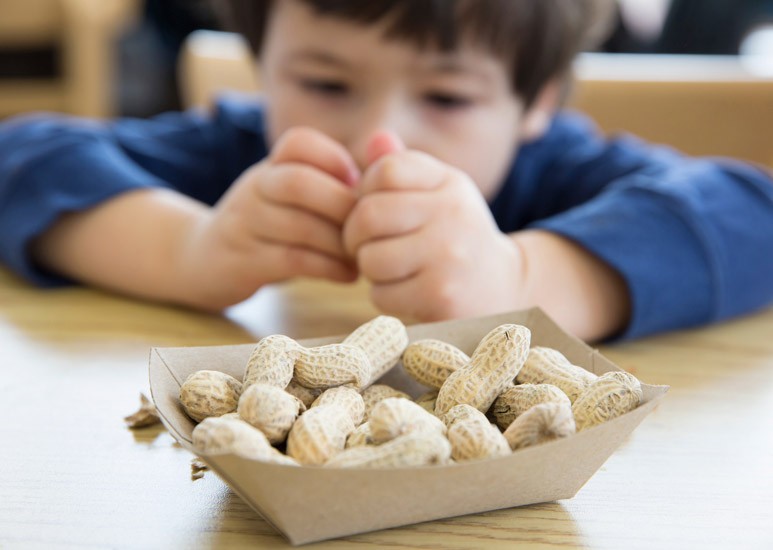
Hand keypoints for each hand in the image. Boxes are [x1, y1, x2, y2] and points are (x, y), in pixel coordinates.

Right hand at [180, 127, 360, 308]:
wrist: (204, 260)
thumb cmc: (268, 227)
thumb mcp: (288, 195)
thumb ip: (330, 183)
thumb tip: (388, 171)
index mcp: (270, 167)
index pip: (298, 142)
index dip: (334, 159)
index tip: (357, 184)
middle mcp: (254, 189)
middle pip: (297, 182)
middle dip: (342, 206)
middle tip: (369, 228)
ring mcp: (244, 225)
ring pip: (298, 226)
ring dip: (340, 243)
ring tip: (363, 256)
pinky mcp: (243, 261)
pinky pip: (291, 259)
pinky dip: (328, 268)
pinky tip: (348, 275)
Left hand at [343, 132, 523, 320]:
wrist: (504, 288)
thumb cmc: (455, 238)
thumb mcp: (439, 195)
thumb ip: (404, 169)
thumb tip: (376, 138)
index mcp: (450, 183)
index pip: (386, 170)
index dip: (365, 192)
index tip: (375, 210)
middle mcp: (453, 213)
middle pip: (369, 214)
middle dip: (355, 235)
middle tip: (366, 246)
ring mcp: (449, 255)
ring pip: (370, 258)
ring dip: (370, 269)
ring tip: (391, 269)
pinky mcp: (440, 294)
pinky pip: (381, 294)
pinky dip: (385, 297)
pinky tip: (406, 292)